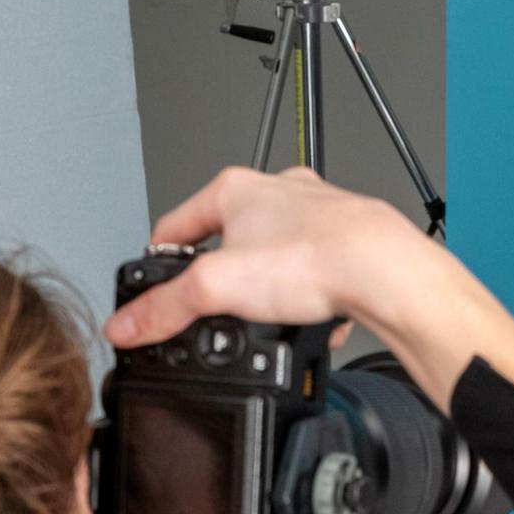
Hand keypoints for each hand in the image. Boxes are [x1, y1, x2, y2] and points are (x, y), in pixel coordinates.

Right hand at [105, 167, 429, 350]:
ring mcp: (315, 214)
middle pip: (227, 240)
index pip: (176, 224)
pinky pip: (312, 271)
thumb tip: (127, 324)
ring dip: (266, 287)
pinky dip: (306, 297)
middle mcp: (277, 192)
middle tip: (214, 309)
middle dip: (221, 278)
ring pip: (274, 255)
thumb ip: (165, 308)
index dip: (158, 262)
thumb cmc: (314, 257)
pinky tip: (306, 317)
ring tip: (265, 314)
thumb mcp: (217, 289)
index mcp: (235, 189)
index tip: (153, 288)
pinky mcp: (344, 240)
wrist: (385, 272)